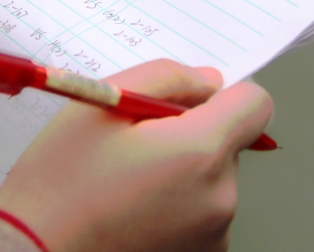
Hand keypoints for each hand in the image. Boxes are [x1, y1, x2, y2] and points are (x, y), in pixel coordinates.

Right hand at [0, 60, 273, 251]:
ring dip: (180, 172)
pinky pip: (200, 214)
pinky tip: (129, 210)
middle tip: (132, 145)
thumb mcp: (103, 103)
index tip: (188, 102)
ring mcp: (212, 235)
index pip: (255, 104)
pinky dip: (174, 207)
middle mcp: (220, 198)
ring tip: (123, 183)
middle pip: (228, 143)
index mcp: (201, 153)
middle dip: (190, 134)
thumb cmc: (58, 185)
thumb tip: (209, 81)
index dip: (224, 93)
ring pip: (212, 179)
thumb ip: (168, 77)